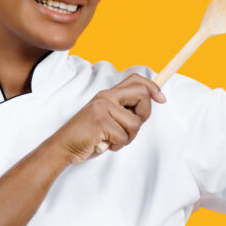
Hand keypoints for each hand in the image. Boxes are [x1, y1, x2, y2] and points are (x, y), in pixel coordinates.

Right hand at [47, 74, 166, 164]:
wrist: (64, 146)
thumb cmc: (89, 135)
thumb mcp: (108, 118)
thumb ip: (124, 110)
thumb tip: (150, 104)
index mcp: (109, 94)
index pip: (136, 79)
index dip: (153, 87)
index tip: (161, 99)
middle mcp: (106, 96)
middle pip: (142, 94)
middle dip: (143, 115)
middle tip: (130, 127)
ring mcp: (103, 107)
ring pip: (135, 123)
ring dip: (127, 138)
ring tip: (112, 139)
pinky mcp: (101, 121)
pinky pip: (123, 137)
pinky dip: (116, 146)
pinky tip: (104, 144)